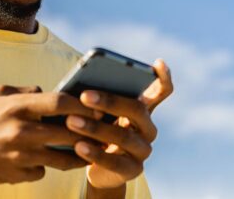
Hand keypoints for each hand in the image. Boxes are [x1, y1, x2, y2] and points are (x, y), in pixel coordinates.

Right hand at [0, 85, 96, 185]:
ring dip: (80, 154)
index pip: (60, 102)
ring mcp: (21, 156)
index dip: (83, 103)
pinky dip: (48, 165)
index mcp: (18, 106)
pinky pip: (43, 171)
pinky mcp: (18, 175)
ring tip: (91, 148)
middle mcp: (22, 131)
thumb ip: (26, 90)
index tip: (97, 104)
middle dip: (90, 130)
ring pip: (63, 158)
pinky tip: (49, 160)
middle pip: (69, 132)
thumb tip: (49, 91)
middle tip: (104, 128)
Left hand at [65, 59, 172, 189]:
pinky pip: (115, 162)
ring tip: (71, 121)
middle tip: (84, 95)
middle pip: (136, 109)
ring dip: (95, 128)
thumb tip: (79, 86)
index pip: (161, 91)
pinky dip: (95, 153)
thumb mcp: (97, 112)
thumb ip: (96, 98)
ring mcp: (143, 150)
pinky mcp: (133, 171)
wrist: (96, 166)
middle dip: (109, 101)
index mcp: (142, 108)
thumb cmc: (96, 129)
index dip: (163, 77)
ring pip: (123, 136)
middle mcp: (148, 127)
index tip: (158, 62)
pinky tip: (78, 146)